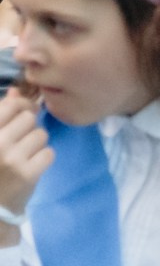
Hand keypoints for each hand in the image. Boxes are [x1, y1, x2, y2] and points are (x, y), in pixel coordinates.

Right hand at [0, 89, 52, 221]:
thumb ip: (2, 116)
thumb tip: (16, 92)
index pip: (11, 106)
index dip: (22, 107)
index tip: (23, 115)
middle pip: (29, 119)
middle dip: (28, 129)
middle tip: (19, 144)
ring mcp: (10, 158)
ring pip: (41, 135)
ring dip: (36, 145)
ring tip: (24, 157)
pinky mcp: (26, 174)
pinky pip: (49, 152)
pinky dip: (43, 159)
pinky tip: (31, 167)